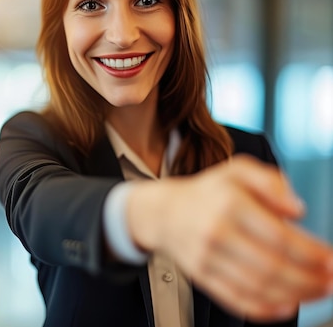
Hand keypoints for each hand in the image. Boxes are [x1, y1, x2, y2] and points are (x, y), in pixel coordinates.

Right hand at [127, 155, 332, 321]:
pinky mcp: (200, 276)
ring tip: (318, 292)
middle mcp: (215, 232)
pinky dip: (265, 309)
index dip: (312, 253)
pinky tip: (288, 306)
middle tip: (331, 282)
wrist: (163, 212)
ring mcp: (206, 257)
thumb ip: (271, 181)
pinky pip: (236, 299)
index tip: (332, 259)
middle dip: (309, 279)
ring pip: (257, 286)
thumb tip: (297, 210)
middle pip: (272, 266)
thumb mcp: (237, 170)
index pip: (279, 236)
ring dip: (295, 295)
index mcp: (229, 203)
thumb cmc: (208, 192)